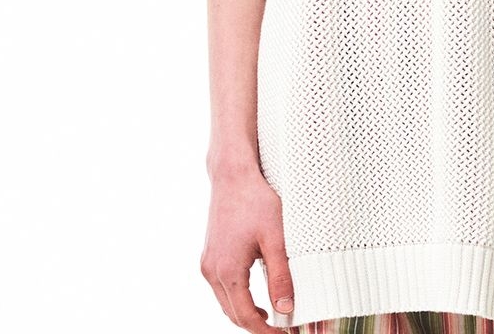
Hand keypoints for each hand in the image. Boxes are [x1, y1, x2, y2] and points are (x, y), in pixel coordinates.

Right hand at [200, 164, 294, 330]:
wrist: (233, 175)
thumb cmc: (255, 200)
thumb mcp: (275, 237)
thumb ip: (281, 275)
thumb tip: (286, 307)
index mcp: (227, 271)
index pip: (245, 316)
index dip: (264, 330)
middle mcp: (212, 271)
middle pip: (232, 313)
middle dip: (255, 325)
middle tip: (279, 328)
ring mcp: (207, 263)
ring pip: (225, 301)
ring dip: (245, 312)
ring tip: (270, 316)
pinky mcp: (209, 255)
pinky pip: (221, 287)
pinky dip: (236, 297)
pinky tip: (253, 295)